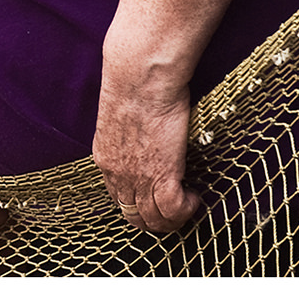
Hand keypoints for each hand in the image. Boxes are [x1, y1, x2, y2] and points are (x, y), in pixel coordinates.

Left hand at [92, 72, 201, 232]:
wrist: (140, 78)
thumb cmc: (134, 86)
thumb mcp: (121, 117)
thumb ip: (128, 134)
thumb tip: (144, 135)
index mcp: (105, 157)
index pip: (119, 197)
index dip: (139, 204)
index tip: (157, 198)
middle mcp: (117, 173)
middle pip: (134, 217)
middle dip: (156, 220)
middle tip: (177, 208)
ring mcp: (139, 177)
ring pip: (153, 220)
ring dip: (173, 219)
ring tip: (188, 204)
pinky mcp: (162, 175)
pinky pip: (173, 210)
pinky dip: (186, 210)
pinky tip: (194, 196)